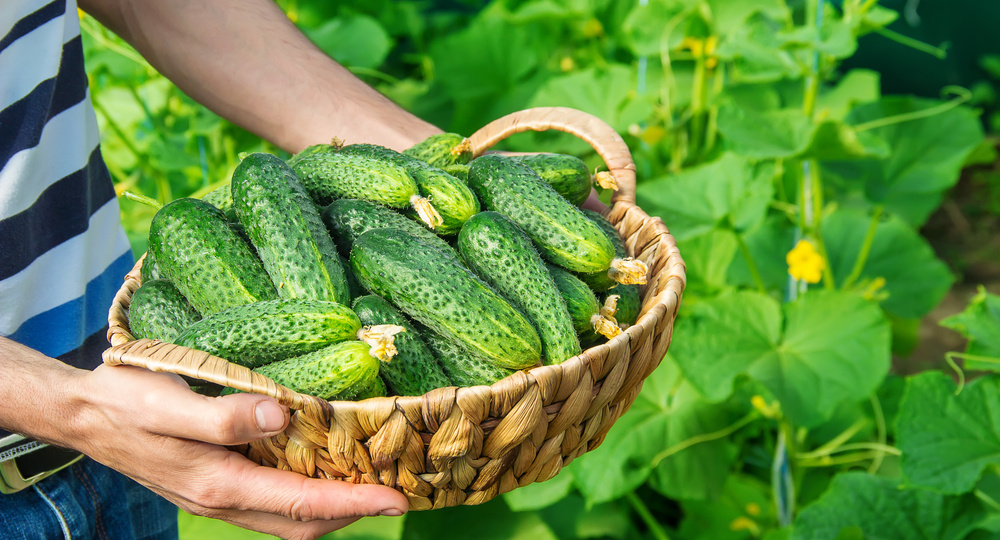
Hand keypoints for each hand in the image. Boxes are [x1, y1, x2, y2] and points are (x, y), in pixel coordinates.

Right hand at [70, 364, 407, 539]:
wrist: (83, 414)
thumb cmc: (125, 402)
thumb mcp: (170, 403)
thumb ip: (224, 415)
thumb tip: (281, 415)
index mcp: (218, 484)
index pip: (301, 504)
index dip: (353, 503)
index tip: (395, 497)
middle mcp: (222, 499)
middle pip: (301, 524)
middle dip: (351, 514)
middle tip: (395, 492)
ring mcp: (217, 496)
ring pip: (287, 518)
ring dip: (330, 508)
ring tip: (368, 483)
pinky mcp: (214, 484)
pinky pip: (270, 501)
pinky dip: (303, 495)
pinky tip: (318, 468)